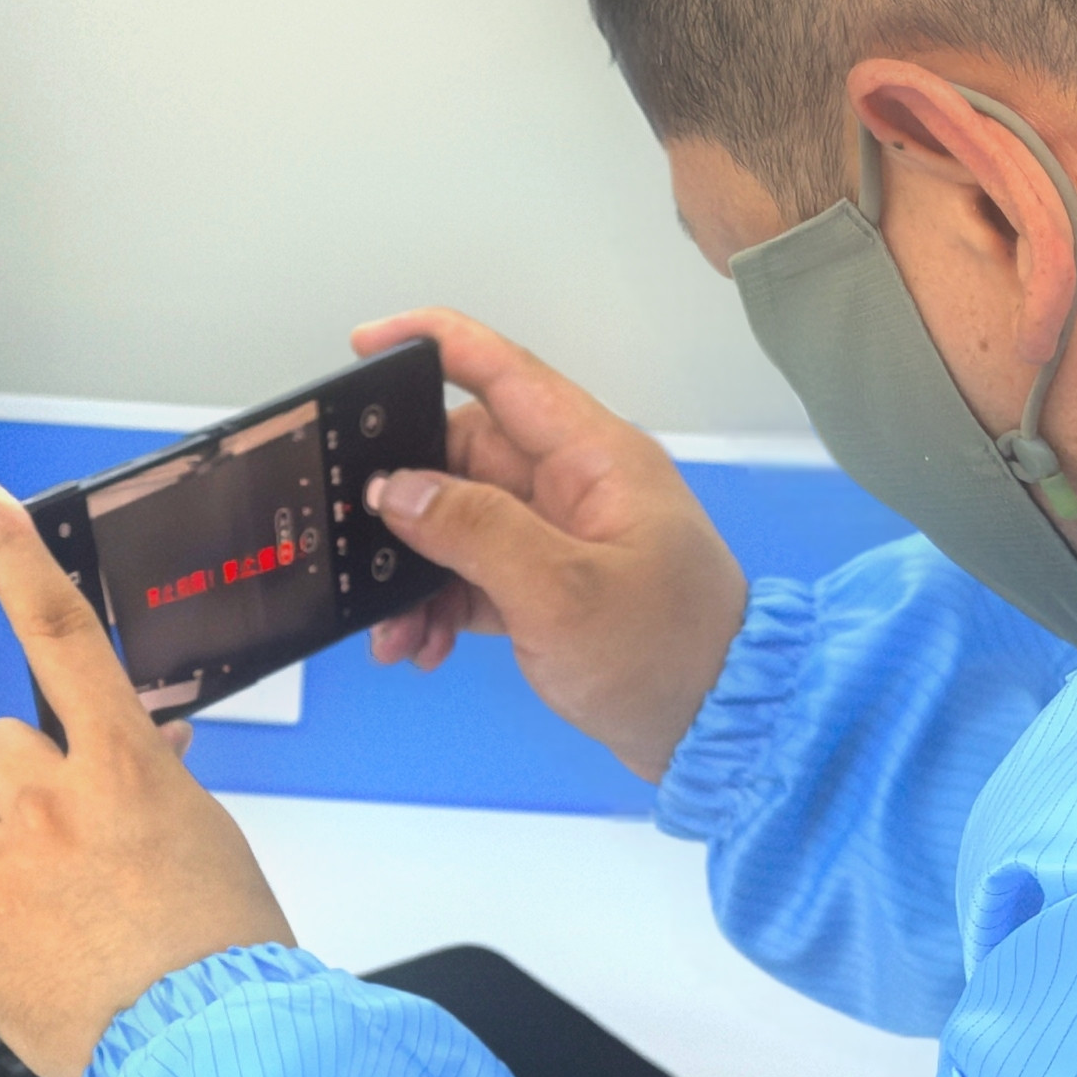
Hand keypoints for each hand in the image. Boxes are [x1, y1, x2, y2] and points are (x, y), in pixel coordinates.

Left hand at [0, 477, 294, 1076]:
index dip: (14, 557)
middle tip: (73, 843)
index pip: (61, 634)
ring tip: (54, 901)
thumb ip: (157, 780)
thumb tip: (142, 746)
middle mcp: (52, 800)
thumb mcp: (209, 837)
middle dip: (29, 781)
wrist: (204, 1052)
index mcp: (124, 767)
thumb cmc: (221, 954)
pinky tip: (3, 921)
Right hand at [352, 309, 749, 781]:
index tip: (365, 343)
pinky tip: (423, 644)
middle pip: (463, 457)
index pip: (504, 373)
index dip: (434, 343)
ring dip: (414, 572)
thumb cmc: (664, 654)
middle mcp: (574, 485)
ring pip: (458, 524)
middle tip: (356, 547)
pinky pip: (472, 575)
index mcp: (593, 458)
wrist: (720, 733)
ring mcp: (560, 537)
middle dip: (403, 502)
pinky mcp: (548, 588)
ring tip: (393, 630)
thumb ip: (475, 530)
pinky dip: (439, 605)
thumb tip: (396, 489)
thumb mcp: (561, 592)